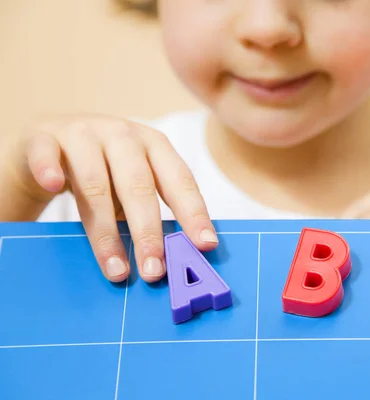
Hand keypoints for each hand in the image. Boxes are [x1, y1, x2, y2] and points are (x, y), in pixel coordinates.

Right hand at [8, 113, 217, 282]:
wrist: (48, 141)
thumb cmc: (103, 171)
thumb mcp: (132, 186)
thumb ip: (150, 213)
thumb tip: (175, 261)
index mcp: (154, 145)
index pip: (179, 180)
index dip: (193, 213)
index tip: (205, 245)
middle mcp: (123, 135)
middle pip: (139, 186)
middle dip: (148, 232)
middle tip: (154, 272)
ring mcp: (83, 133)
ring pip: (94, 183)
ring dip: (105, 231)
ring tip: (116, 269)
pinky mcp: (44, 137)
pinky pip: (45, 153)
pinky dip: (48, 169)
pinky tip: (52, 186)